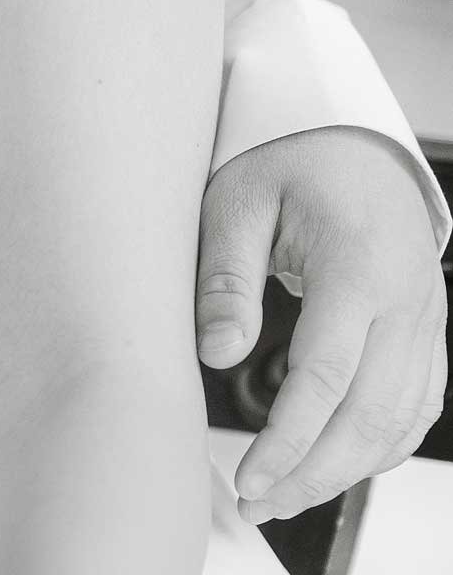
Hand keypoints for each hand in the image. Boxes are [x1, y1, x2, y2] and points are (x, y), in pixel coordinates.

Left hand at [196, 125, 447, 524]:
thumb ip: (225, 276)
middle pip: (368, 415)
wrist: (357, 143)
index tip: (247, 476)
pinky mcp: (429, 335)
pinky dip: (378, 448)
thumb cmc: (288, 163)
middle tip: (257, 501)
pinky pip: (415, 409)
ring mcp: (427, 323)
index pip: (325, 375)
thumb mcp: (236, 199)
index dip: (288, 438)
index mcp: (358, 266)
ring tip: (281, 496)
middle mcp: (406, 304)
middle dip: (313, 472)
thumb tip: (216, 353)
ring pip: (398, 423)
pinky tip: (335, 468)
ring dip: (344, 471)